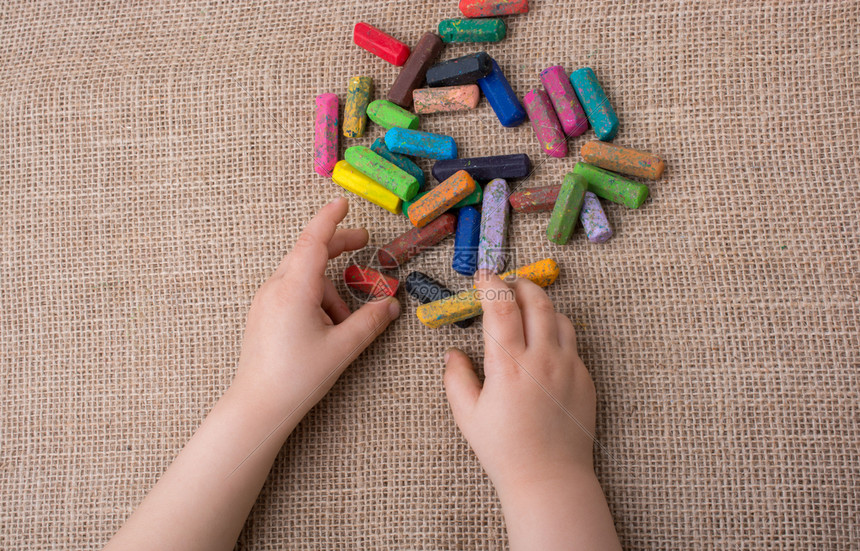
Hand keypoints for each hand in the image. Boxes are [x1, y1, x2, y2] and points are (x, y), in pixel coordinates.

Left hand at [234, 197, 399, 420]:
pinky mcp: (263, 314)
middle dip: (338, 246)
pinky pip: (293, 293)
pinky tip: (325, 328)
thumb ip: (370, 322)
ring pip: (304, 278)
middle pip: (309, 253)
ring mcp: (266, 300)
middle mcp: (276, 287)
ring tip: (344, 326)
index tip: (343, 202)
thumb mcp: (342, 348)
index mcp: (294, 289)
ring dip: (330, 291)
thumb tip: (391, 305)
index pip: (314, 240)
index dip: (331, 218)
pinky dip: (314, 300)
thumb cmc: (297, 377)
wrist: (258, 406)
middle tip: (364, 241)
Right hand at [443, 271, 619, 549]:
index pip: (501, 306)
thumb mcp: (468, 416)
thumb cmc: (504, 450)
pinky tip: (542, 342)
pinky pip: (572, 342)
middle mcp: (542, 358)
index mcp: (509, 365)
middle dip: (519, 284)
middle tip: (506, 283)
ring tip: (525, 307)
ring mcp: (568, 367)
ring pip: (559, 316)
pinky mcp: (585, 378)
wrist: (550, 478)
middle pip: (536, 300)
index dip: (490, 283)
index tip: (482, 275)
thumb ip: (456, 378)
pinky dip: (555, 331)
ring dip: (540, 304)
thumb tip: (453, 353)